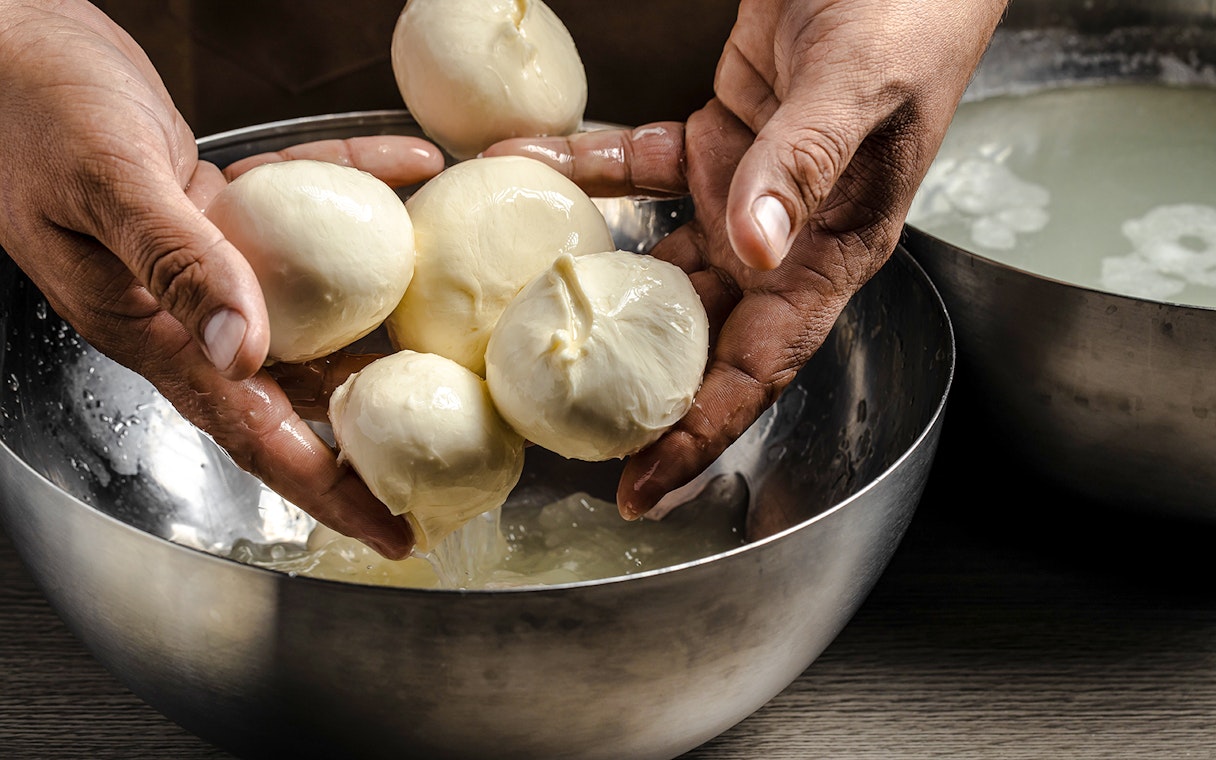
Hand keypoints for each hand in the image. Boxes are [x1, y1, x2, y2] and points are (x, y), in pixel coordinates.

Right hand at [0, 1, 442, 556]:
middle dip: (365, 436)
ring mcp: (205, 263)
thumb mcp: (109, 186)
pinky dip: (358, 189)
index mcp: (150, 331)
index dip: (327, 491)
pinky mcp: (218, 210)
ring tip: (449, 344)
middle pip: (294, 395)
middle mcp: (184, 312)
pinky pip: (305, 213)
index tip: (392, 532)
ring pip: (311, 312)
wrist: (4, 44)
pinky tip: (409, 171)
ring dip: (379, 323)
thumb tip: (245, 349)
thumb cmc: (31, 107)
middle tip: (441, 461)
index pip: (253, 436)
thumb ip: (177, 264)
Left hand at [486, 0, 1006, 516]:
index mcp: (834, 251)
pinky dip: (581, 170)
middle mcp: (784, 240)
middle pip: (701, 339)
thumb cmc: (907, 13)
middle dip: (636, 390)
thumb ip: (804, 165)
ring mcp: (742, 194)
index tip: (645, 487)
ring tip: (518, 316)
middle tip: (559, 425)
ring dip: (591, 285)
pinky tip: (525, 166)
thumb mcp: (860, 90)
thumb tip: (756, 247)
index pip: (764, 366)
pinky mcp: (708, 140)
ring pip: (656, 265)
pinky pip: (633, 169)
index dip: (704, 433)